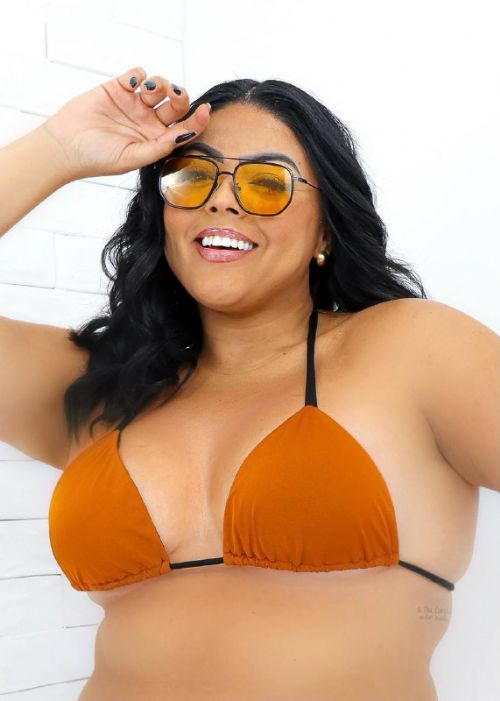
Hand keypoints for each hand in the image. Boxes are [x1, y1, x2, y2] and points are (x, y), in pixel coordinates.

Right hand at [38, 66, 209, 179]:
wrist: (66, 146)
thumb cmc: (98, 158)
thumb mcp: (133, 158)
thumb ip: (159, 147)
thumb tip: (185, 135)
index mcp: (156, 141)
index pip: (184, 129)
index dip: (197, 120)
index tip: (205, 111)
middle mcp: (148, 122)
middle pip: (176, 105)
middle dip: (180, 96)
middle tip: (174, 93)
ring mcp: (134, 105)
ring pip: (159, 87)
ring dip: (160, 84)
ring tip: (146, 90)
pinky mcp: (118, 89)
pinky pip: (137, 75)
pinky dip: (138, 76)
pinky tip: (130, 86)